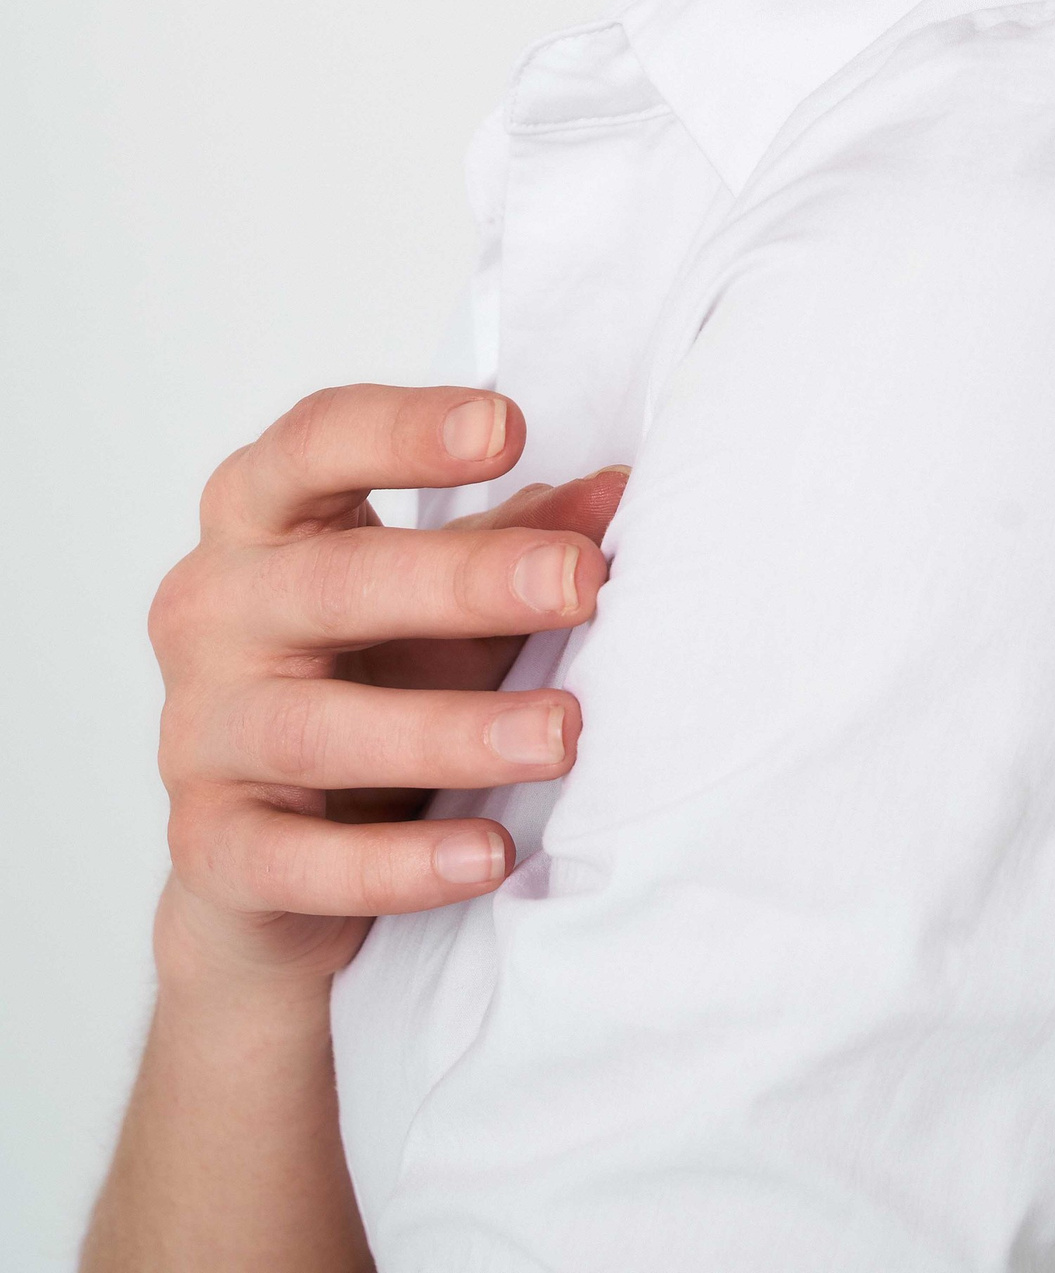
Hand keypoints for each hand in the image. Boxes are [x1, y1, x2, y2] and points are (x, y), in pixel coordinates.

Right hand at [148, 384, 625, 995]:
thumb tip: (619, 487)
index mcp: (261, 516)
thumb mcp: (444, 599)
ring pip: (316, 730)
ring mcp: (199, 732)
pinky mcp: (211, 849)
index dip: (404, 429)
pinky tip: (489, 856)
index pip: (314, 443)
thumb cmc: (369, 679)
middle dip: (463, 581)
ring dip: (450, 732)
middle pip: (330, 582)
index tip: (508, 427)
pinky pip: (296, 860)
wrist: (268, 859)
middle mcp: (213, 609)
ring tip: (561, 735)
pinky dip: (398, 864)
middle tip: (580, 583)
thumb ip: (518, 538)